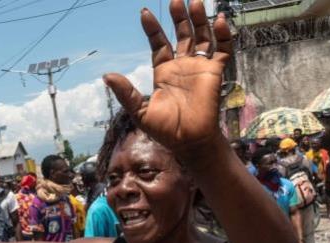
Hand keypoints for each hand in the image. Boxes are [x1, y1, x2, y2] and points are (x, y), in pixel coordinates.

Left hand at [103, 0, 232, 159]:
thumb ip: (125, 92)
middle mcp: (182, 67)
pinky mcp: (215, 72)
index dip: (153, 29)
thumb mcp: (139, 111)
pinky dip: (223, 35)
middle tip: (176, 0)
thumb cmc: (165, 131)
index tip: (144, 12)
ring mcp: (200, 68)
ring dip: (199, 20)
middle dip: (179, 17)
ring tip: (195, 2)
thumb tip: (107, 75)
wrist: (189, 142)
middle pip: (182, 35)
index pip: (159, 44)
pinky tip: (219, 20)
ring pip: (201, 37)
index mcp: (164, 72)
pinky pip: (222, 49)